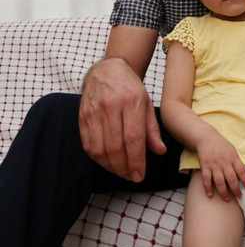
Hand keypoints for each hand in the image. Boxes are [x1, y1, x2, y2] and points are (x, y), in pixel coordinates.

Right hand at [79, 57, 165, 180]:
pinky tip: (107, 162)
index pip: (133, 138)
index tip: (140, 175)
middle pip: (115, 146)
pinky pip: (88, 144)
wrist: (107, 70)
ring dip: (110, 166)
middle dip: (124, 167)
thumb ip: (152, 129)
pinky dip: (97, 158)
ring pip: (99, 148)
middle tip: (131, 176)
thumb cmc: (130, 88)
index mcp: (131, 101)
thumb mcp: (147, 104)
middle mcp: (111, 105)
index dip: (136, 161)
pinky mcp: (82, 116)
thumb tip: (159, 151)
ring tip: (121, 171)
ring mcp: (94, 111)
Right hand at [196, 132, 244, 200]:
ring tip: (227, 199)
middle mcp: (224, 162)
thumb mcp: (232, 150)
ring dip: (224, 192)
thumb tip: (243, 174)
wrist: (206, 138)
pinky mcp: (205, 166)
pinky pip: (206, 179)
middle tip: (239, 197)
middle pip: (231, 178)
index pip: (242, 171)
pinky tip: (210, 195)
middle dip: (236, 189)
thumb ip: (237, 162)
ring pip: (220, 181)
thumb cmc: (221, 145)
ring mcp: (214, 165)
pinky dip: (208, 188)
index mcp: (233, 158)